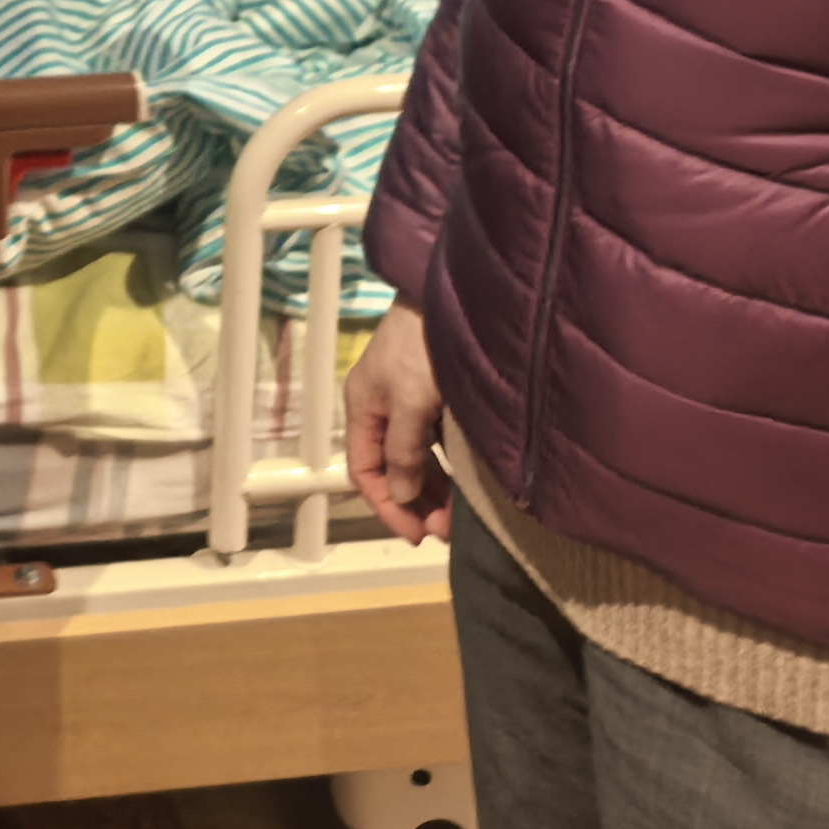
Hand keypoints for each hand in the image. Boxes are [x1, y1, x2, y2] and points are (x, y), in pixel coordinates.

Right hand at [344, 305, 457, 545]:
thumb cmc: (422, 347)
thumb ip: (403, 451)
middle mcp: (383, 410)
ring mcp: (410, 403)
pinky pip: (436, 445)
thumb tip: (400, 496)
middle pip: (391, 470)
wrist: (449, 294)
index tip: (416, 533)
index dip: (386, 506)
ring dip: (433, 491)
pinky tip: (464, 483)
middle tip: (445, 530)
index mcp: (363, 409)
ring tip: (458, 517)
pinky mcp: (436, 397)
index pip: (364, 472)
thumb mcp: (409, 401)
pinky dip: (447, 468)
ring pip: (416, 460)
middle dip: (414, 503)